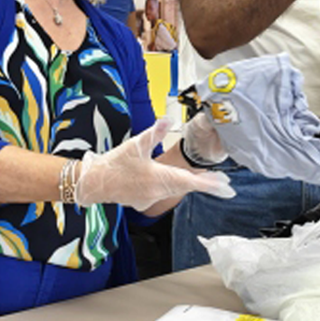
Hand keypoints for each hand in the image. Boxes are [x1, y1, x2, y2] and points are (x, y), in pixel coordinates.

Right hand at [76, 119, 233, 211]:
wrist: (93, 182)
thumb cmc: (114, 163)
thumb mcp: (135, 144)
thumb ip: (155, 132)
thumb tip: (168, 119)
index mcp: (159, 179)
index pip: (190, 182)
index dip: (210, 184)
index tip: (226, 187)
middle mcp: (158, 192)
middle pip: (186, 187)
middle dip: (205, 184)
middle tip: (224, 183)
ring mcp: (150, 198)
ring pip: (175, 190)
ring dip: (189, 184)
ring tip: (206, 180)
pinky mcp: (143, 200)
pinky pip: (163, 192)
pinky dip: (173, 186)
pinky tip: (176, 180)